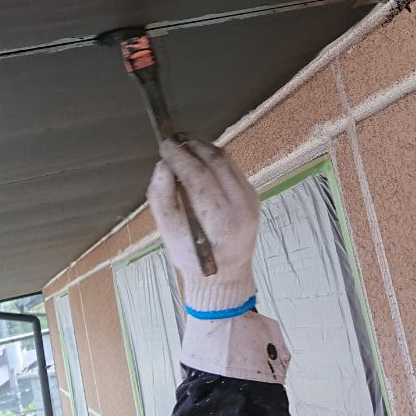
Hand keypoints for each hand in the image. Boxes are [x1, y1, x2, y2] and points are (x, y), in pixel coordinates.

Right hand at [147, 139, 258, 314]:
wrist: (224, 274)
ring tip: (181, 144)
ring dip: (202, 147)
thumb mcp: (168, 234)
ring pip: (225, 160)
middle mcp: (242, 209)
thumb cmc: (192, 257)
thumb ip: (162, 199)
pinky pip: (231, 167)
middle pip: (215, 163)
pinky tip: (197, 157)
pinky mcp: (253, 194)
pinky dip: (212, 157)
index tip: (164, 145)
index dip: (180, 157)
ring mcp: (251, 200)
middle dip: (190, 146)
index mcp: (221, 224)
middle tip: (171, 141)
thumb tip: (163, 164)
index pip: (199, 178)